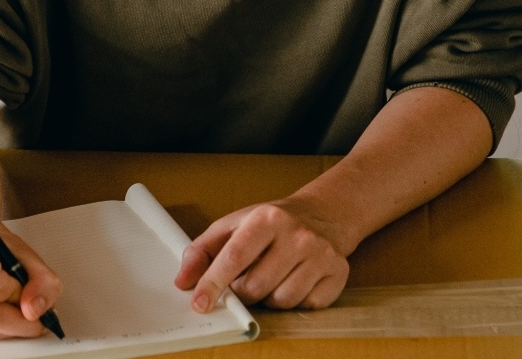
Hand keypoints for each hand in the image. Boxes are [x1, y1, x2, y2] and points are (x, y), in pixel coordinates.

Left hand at [175, 199, 349, 310]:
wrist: (322, 215)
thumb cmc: (271, 224)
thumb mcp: (233, 225)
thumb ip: (202, 251)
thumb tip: (183, 281)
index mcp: (267, 218)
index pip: (235, 256)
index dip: (213, 282)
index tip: (199, 302)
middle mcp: (298, 235)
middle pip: (256, 286)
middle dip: (243, 291)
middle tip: (246, 278)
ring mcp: (321, 254)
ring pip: (281, 301)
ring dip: (269, 298)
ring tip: (272, 276)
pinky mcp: (338, 273)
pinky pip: (306, 306)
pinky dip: (295, 302)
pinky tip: (295, 280)